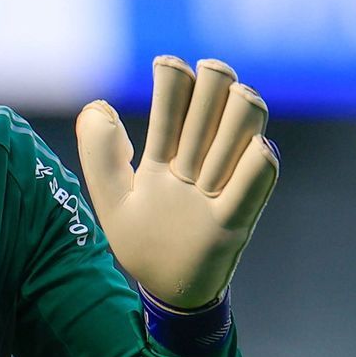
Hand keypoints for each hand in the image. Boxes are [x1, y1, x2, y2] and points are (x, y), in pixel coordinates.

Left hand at [74, 56, 278, 308]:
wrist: (164, 290)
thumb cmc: (141, 240)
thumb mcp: (111, 196)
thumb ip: (100, 154)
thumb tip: (97, 106)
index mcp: (166, 155)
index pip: (174, 105)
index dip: (175, 81)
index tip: (167, 65)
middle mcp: (197, 164)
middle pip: (215, 108)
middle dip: (214, 83)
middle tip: (211, 72)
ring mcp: (219, 191)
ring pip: (242, 136)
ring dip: (239, 114)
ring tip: (239, 97)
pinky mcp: (233, 223)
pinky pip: (254, 189)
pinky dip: (258, 166)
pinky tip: (259, 148)